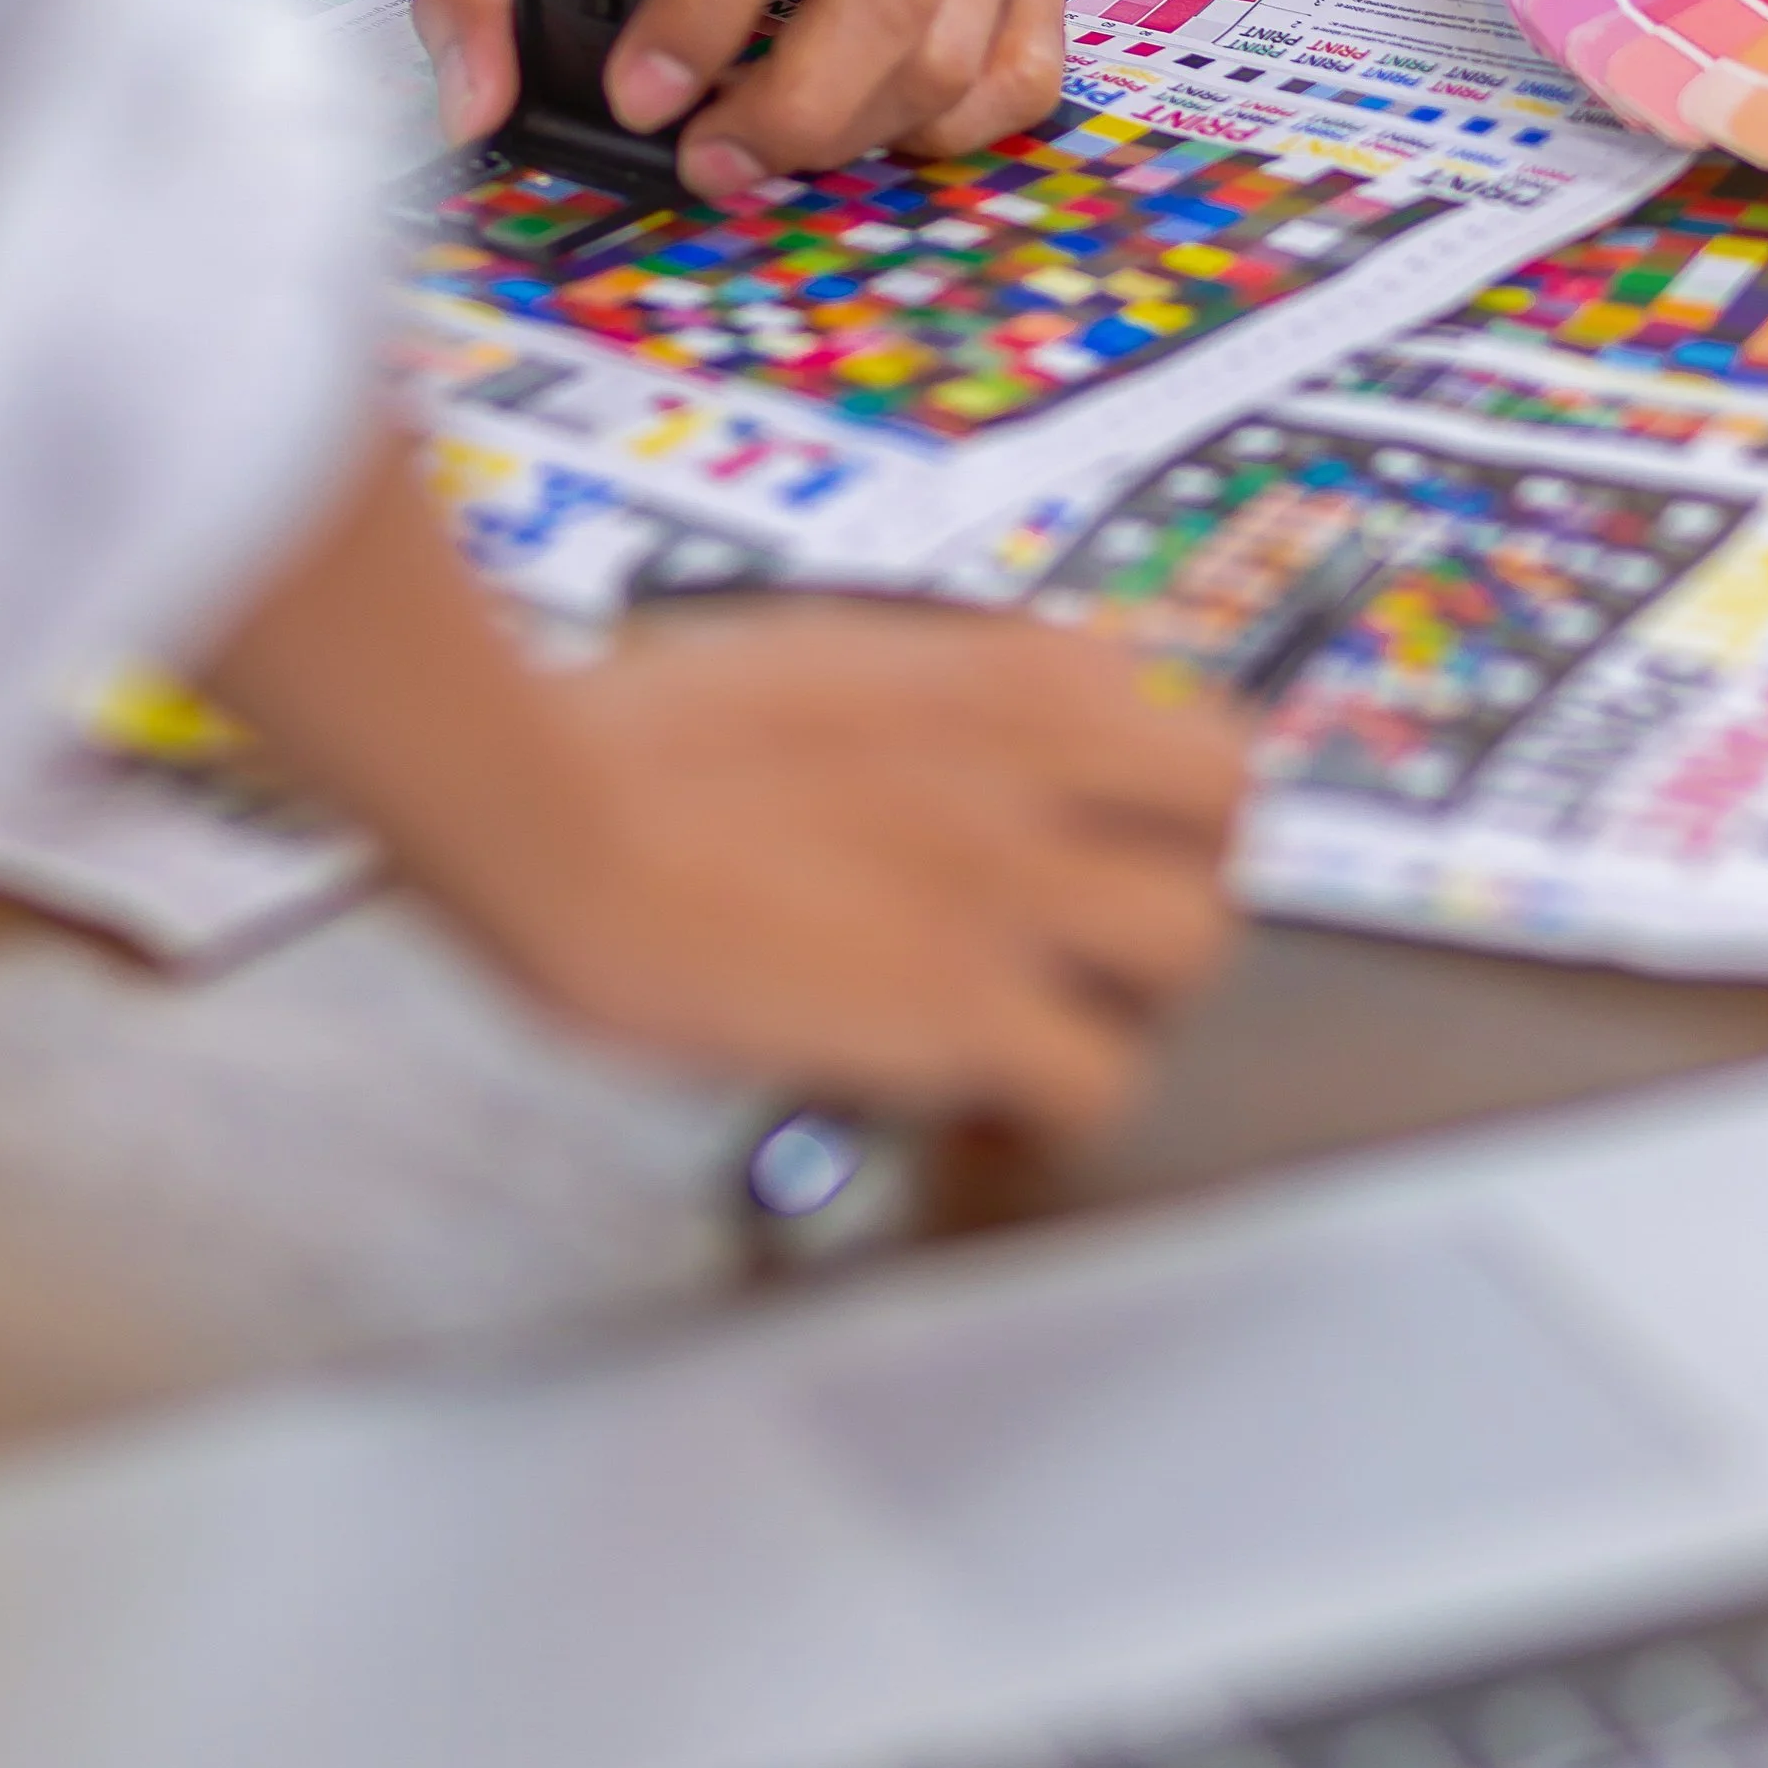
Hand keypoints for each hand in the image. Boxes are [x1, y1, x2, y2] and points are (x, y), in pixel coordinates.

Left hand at [416, 0, 1067, 199]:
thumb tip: (476, 104)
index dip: (704, 12)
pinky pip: (1019, 78)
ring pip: (953, 49)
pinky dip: (940, 133)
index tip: (640, 98)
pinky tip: (858, 125)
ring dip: (850, 133)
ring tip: (755, 149)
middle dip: (792, 107)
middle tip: (707, 162)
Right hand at [501, 604, 1244, 1131]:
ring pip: (1197, 940)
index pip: (1159, 699)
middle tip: (1104, 928)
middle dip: (1180, 866)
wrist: (540, 810)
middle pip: (1227, 802)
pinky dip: (1058, 1106)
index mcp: (983, 667)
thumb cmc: (614, 740)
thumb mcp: (797, 660)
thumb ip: (902, 695)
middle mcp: (1028, 758)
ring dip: (1132, 992)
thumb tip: (921, 738)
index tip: (1091, 825)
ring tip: (1049, 1023)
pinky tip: (986, 1107)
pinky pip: (1102, 1079)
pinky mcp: (966, 1006)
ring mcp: (1011, 882)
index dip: (1136, 778)